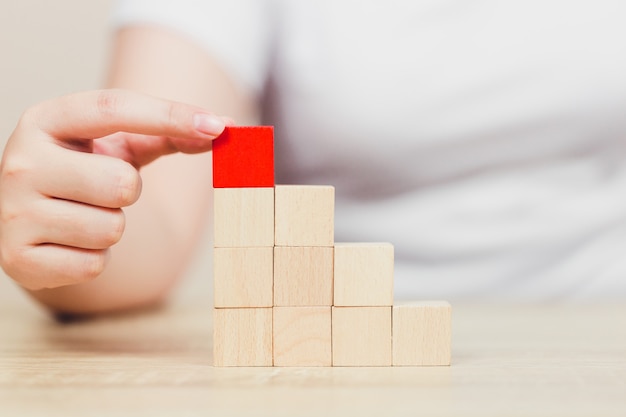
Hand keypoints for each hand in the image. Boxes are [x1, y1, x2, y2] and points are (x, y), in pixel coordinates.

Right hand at [0, 89, 227, 289]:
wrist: (30, 218)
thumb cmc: (83, 171)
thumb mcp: (116, 145)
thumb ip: (167, 133)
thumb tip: (224, 126)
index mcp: (45, 121)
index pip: (113, 108)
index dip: (171, 115)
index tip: (217, 126)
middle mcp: (21, 162)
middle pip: (122, 182)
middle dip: (128, 191)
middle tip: (103, 191)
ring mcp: (13, 212)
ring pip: (111, 229)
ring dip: (111, 227)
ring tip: (83, 216)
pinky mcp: (17, 259)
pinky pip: (94, 264)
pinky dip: (95, 258)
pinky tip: (70, 244)